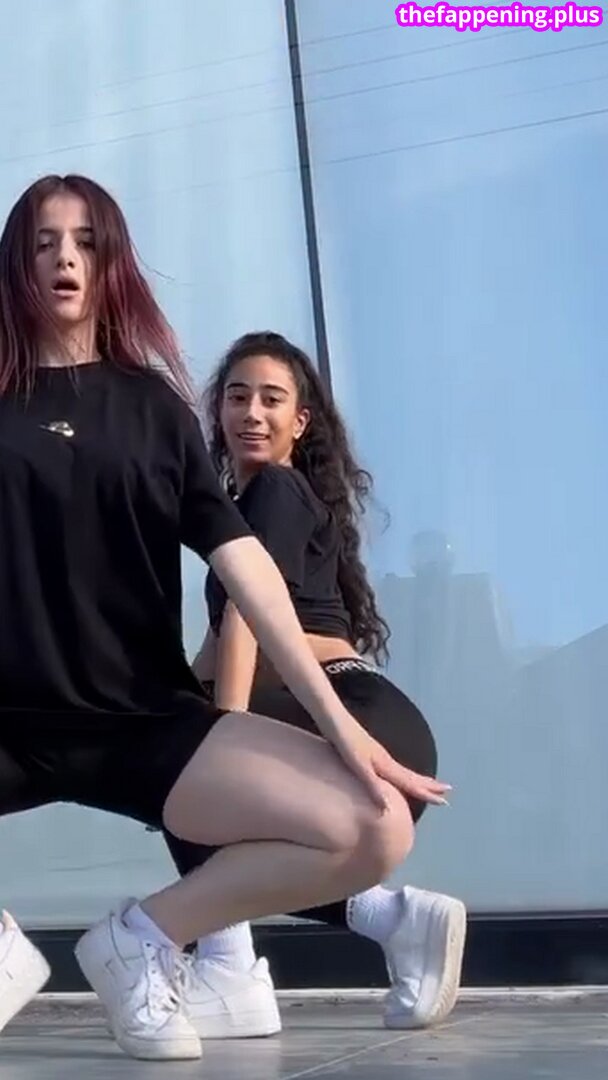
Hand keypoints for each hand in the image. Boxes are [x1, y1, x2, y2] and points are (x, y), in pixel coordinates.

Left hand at [331, 721, 450, 810]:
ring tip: (429, 783)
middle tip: (448, 791)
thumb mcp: (358, 766)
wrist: (336, 720)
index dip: (426, 793)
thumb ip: (372, 786)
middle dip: (429, 785)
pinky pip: (394, 768)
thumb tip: (388, 808)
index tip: (445, 801)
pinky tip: (397, 774)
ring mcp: (379, 755)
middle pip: (412, 775)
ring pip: (404, 771)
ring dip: (419, 779)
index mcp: (385, 765)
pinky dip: (403, 774)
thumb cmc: (345, 743)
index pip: (410, 783)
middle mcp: (386, 760)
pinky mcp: (371, 752)